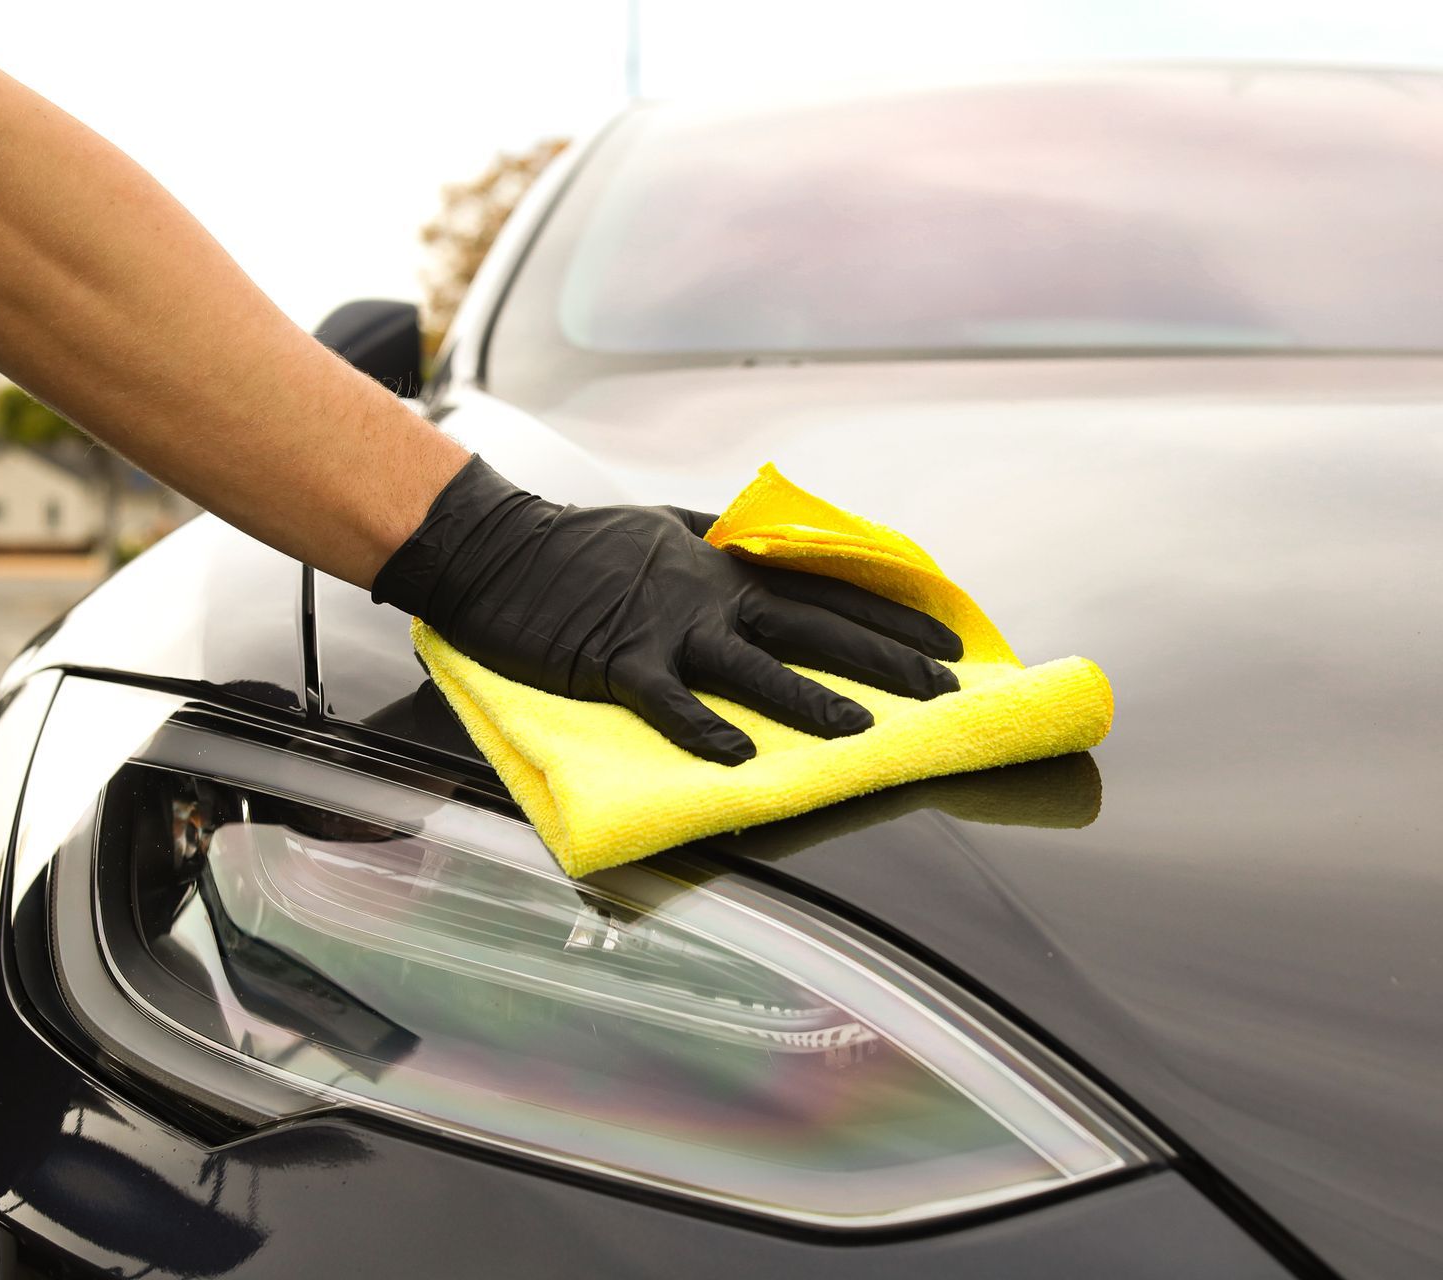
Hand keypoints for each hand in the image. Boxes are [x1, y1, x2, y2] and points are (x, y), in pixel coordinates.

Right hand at [373, 456, 962, 763]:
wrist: (497, 551)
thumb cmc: (578, 543)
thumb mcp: (664, 525)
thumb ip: (721, 538)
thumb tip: (769, 544)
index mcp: (723, 564)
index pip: (825, 586)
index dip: (890, 613)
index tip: (944, 638)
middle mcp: (709, 593)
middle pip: (813, 625)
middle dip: (883, 658)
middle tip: (941, 688)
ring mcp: (666, 627)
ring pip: (754, 665)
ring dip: (811, 699)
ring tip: (862, 730)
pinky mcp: (619, 660)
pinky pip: (670, 701)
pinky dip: (704, 729)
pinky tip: (740, 759)